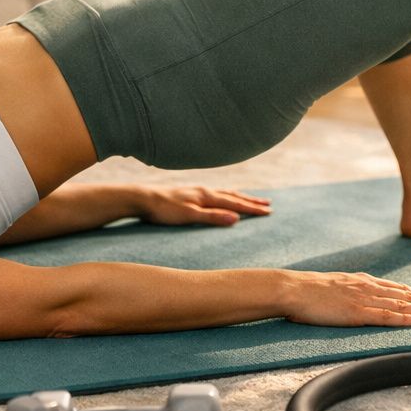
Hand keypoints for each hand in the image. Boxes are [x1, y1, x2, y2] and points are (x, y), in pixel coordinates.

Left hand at [135, 185, 272, 226]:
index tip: (268, 212)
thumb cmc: (164, 210)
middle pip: (233, 195)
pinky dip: (225, 196)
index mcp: (206, 196)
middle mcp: (204, 191)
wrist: (142, 199)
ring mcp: (196, 191)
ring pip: (224, 193)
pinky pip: (214, 194)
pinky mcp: (189, 194)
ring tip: (251, 199)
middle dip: (251, 201)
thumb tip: (236, 218)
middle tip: (268, 205)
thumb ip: (212, 217)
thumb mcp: (189, 215)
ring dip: (240, 197)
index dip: (252, 208)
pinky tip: (222, 198)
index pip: (235, 202)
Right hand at [283, 270, 410, 326]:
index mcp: (364, 282)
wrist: (291, 289)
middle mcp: (369, 287)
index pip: (401, 289)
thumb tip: (362, 298)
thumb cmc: (308, 291)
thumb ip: (352, 291)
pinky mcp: (356, 312)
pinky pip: (386, 316)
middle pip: (408, 295)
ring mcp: (364, 299)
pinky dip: (406, 318)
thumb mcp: (336, 286)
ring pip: (403, 304)